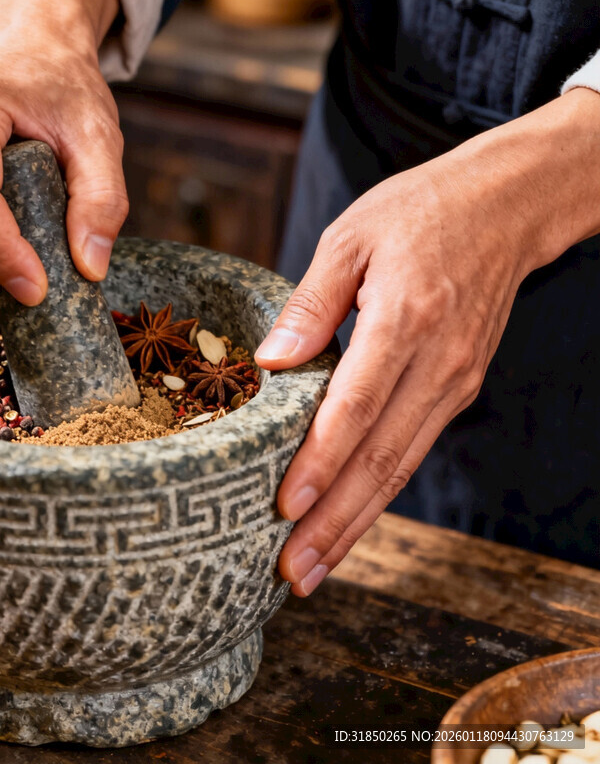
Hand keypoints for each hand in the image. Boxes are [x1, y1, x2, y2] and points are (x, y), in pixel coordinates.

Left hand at [255, 88, 599, 595]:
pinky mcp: (456, 389)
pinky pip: (410, 452)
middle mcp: (437, 364)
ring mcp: (453, 383)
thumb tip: (269, 363)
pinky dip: (377, 495)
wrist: (509, 206)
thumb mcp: (351, 236)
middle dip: (333, 522)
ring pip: (398, 469)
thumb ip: (309, 303)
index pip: (356, 407)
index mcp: (405, 320)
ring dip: (354, 524)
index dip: (320, 462)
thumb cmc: (421, 212)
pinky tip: (346, 522)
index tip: (284, 507)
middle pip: (380, 459)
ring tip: (312, 570)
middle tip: (291, 574)